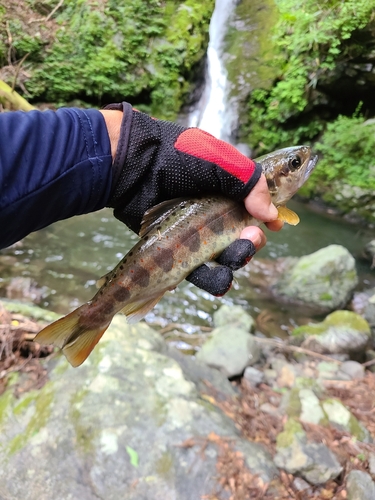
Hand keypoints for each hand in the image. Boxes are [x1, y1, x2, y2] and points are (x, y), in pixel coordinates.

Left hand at [100, 104, 281, 295]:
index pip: (254, 208)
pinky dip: (211, 280)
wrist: (130, 167)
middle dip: (252, 242)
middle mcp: (213, 214)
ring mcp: (195, 235)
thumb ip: (249, 182)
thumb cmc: (174, 158)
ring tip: (236, 257)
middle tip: (252, 237)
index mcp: (226, 190)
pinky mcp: (177, 253)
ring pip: (224, 259)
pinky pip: (199, 273)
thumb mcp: (219, 160)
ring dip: (237, 262)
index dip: (268, 219)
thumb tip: (270, 215)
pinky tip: (220, 282)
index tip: (277, 225)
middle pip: (242, 238)